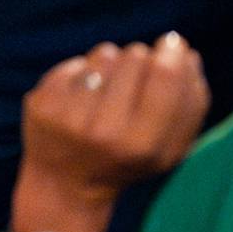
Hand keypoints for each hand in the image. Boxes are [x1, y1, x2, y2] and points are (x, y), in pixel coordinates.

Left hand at [14, 33, 209, 231]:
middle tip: (135, 80)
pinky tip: (82, 97)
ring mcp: (68, 117)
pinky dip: (84, 71)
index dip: (173, 54)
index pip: (164, 77)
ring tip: (108, 90)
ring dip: (112, 62)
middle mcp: (103, 132)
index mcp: (142, 146)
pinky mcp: (42, 104)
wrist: (64, 187)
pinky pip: (76, 63)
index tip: (173, 44)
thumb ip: (190, 107)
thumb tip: (189, 56)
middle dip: (142, 59)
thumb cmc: (126, 162)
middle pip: (136, 57)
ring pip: (105, 54)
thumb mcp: (168, 149)